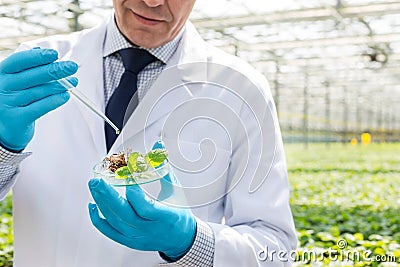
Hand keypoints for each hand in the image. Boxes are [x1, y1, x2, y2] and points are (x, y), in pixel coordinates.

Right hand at [0, 48, 77, 150]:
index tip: (55, 54)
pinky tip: (65, 96)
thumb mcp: (15, 80)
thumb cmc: (14, 99)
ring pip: (39, 91)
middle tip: (72, 67)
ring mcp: (7, 104)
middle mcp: (2, 87)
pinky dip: (54, 101)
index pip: (19, 61)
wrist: (4, 128)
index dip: (37, 57)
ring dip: (59, 85)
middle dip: (55, 70)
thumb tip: (40, 50)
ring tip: (73, 82)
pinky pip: (40, 107)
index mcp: (1, 73)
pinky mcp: (17, 119)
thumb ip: (27, 66)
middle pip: (32, 76)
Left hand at [88, 141, 196, 260]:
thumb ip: (163, 167)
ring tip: (94, 186)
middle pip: (124, 215)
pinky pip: (109, 232)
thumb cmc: (179, 212)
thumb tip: (157, 145)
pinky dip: (98, 219)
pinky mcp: (129, 241)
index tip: (127, 177)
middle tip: (97, 181)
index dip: (134, 193)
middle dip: (108, 196)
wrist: (180, 238)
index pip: (145, 207)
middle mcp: (149, 230)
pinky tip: (93, 205)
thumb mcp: (175, 189)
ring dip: (101, 203)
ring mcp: (138, 237)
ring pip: (114, 221)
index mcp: (165, 217)